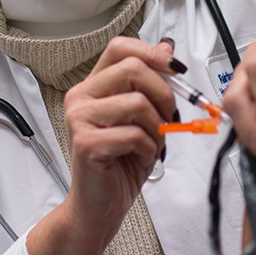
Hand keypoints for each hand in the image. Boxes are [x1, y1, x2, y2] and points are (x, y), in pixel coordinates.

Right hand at [64, 36, 176, 225]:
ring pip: (138, 103)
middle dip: (164, 94)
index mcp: (93, 85)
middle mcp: (81, 97)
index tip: (176, 70)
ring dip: (157, 128)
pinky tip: (140, 157)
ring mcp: (79, 119)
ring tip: (151, 144)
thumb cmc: (119, 163)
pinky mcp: (86, 144)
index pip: (120, 48)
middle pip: (133, 69)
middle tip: (170, 118)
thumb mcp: (142, 117)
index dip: (152, 53)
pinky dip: (149, 149)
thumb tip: (166, 48)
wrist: (99, 206)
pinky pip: (135, 135)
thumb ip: (150, 83)